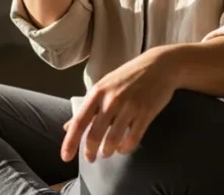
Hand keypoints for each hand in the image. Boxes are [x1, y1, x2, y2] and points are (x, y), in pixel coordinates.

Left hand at [60, 50, 178, 162]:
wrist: (158, 65)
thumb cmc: (127, 76)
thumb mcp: (103, 86)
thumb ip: (87, 108)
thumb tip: (68, 128)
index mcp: (97, 93)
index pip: (80, 121)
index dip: (71, 142)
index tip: (65, 157)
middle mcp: (111, 101)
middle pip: (95, 134)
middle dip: (90, 151)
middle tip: (90, 159)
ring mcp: (129, 107)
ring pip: (113, 139)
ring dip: (107, 151)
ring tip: (106, 153)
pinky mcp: (145, 114)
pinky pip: (133, 138)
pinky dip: (125, 148)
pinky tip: (122, 148)